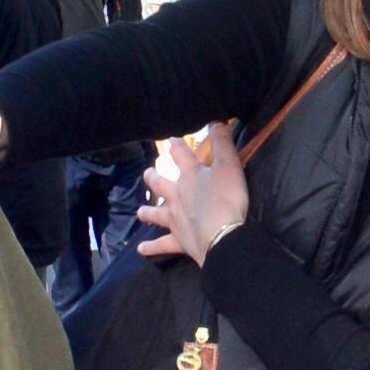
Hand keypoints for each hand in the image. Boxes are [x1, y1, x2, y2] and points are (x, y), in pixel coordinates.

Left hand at [134, 126, 247, 262]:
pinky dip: (150, 248)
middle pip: (160, 184)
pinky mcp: (178, 240)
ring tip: (140, 211)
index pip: (180, 154)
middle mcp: (177, 195)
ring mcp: (175, 219)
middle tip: (148, 173)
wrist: (221, 235)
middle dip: (153, 177)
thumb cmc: (227, 198)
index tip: (171, 139)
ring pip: (156, 214)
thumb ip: (223, 143)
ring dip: (147, 211)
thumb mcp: (229, 165)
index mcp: (190, 175)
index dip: (176, 145)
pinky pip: (161, 245)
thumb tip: (214, 120)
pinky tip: (140, 249)